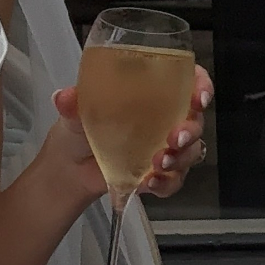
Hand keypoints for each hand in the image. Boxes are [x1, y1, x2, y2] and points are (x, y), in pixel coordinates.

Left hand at [41, 64, 213, 201]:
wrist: (69, 168)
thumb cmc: (79, 128)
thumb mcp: (76, 111)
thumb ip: (73, 103)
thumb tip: (63, 97)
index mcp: (154, 92)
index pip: (189, 81)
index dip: (201, 86)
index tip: (199, 96)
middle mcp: (165, 118)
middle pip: (195, 120)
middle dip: (191, 130)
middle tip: (174, 139)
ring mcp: (164, 147)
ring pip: (190, 152)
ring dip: (180, 159)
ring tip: (157, 165)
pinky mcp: (157, 173)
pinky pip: (173, 180)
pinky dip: (165, 184)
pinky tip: (148, 183)